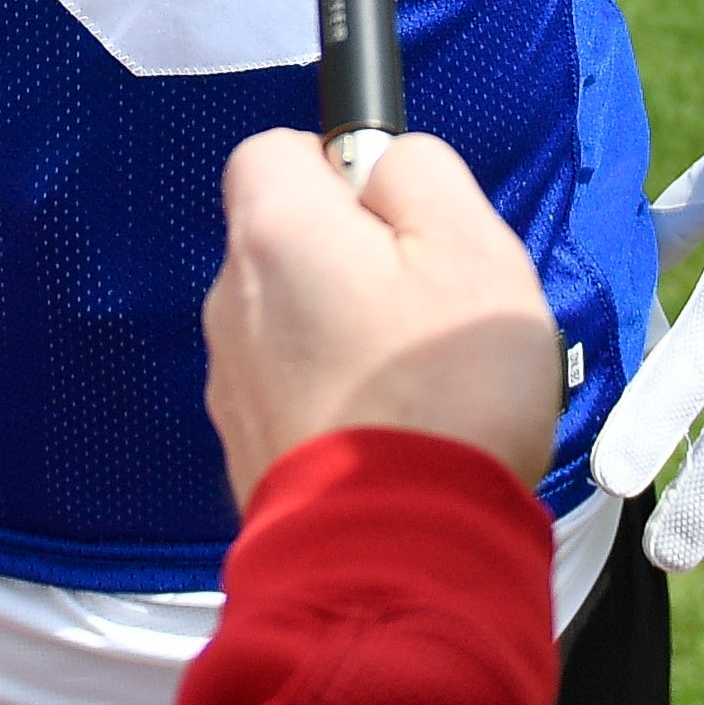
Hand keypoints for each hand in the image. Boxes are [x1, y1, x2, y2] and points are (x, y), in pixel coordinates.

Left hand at [203, 129, 559, 507]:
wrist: (399, 554)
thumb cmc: (444, 393)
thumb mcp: (473, 247)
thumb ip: (421, 174)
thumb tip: (385, 164)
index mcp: (275, 233)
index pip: (273, 150)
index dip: (338, 167)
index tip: (398, 218)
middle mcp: (231, 300)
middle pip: (285, 241)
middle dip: (350, 257)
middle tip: (427, 305)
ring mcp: (231, 380)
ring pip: (290, 319)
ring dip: (344, 332)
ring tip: (419, 382)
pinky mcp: (245, 448)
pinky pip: (293, 390)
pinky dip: (335, 396)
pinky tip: (392, 433)